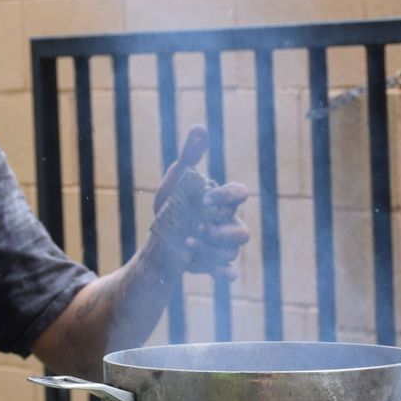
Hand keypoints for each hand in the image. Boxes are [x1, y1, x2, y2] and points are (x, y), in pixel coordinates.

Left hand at [150, 126, 249, 281]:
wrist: (158, 241)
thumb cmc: (172, 207)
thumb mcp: (177, 181)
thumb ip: (190, 157)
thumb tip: (199, 127)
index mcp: (222, 201)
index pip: (238, 194)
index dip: (226, 197)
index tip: (204, 200)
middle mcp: (228, 223)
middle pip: (242, 232)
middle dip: (221, 231)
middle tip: (198, 227)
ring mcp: (223, 246)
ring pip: (231, 251)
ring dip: (210, 249)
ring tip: (186, 243)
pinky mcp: (215, 264)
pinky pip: (230, 271)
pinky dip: (225, 273)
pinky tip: (217, 273)